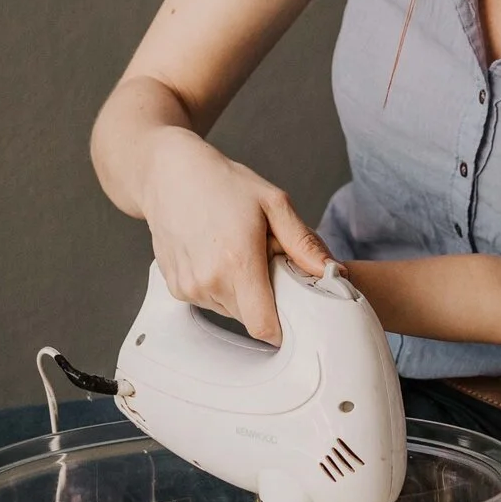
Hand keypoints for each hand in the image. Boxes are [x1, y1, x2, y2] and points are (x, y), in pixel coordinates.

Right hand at [137, 129, 330, 343]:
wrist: (168, 174)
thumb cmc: (222, 183)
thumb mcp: (272, 202)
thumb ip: (303, 242)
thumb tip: (332, 271)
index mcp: (237, 261)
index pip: (263, 327)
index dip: (282, 327)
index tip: (292, 311)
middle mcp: (209, 280)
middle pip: (250, 318)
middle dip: (265, 298)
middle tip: (264, 262)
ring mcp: (189, 286)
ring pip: (230, 310)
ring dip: (241, 292)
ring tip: (237, 253)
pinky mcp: (176, 287)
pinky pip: (209, 301)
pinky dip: (219, 286)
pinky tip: (216, 255)